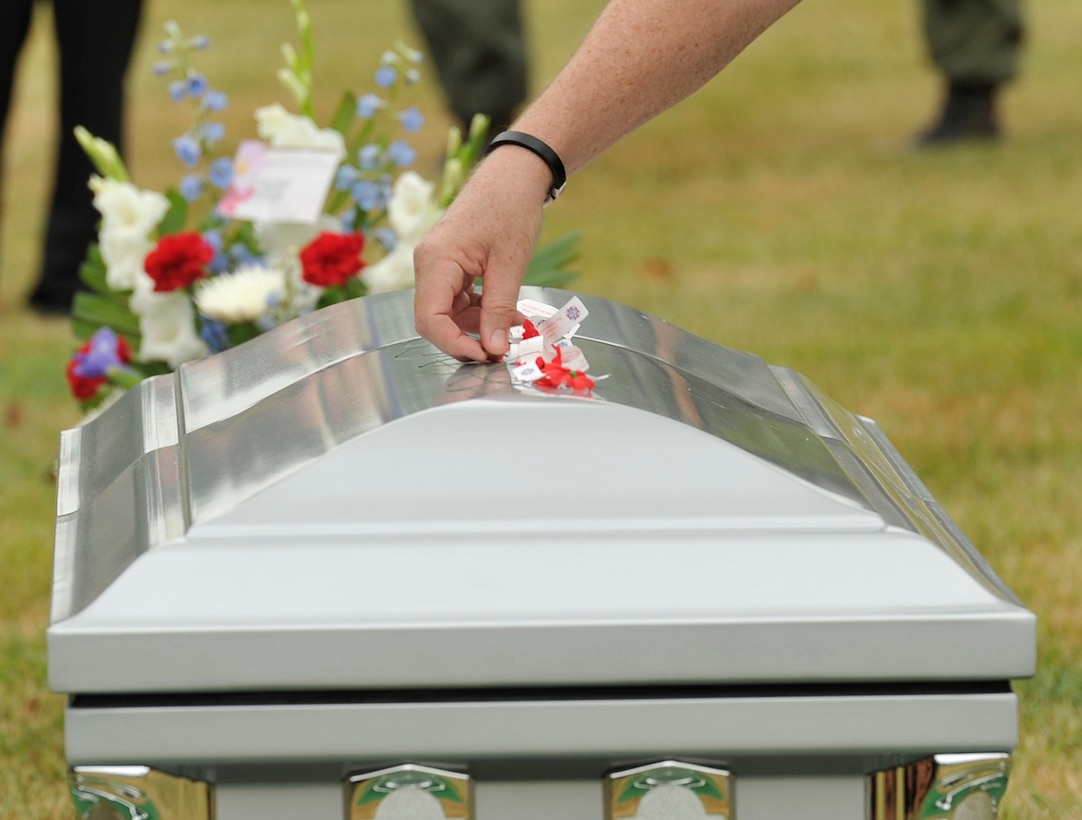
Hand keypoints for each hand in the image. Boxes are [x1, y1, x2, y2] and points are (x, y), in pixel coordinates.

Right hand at [413, 148, 550, 360]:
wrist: (514, 173)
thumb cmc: (511, 207)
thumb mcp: (510, 263)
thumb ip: (499, 309)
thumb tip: (494, 348)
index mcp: (436, 261)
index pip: (429, 319)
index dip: (454, 345)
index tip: (486, 356)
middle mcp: (429, 264)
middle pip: (435, 320)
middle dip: (466, 339)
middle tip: (501, 351)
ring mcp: (437, 265)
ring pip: (448, 313)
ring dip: (479, 326)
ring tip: (514, 329)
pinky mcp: (450, 266)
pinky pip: (458, 300)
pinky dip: (481, 311)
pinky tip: (508, 314)